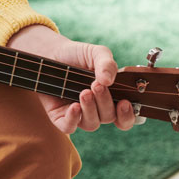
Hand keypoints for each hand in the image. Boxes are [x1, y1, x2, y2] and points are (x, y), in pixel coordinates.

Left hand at [7, 25, 137, 133]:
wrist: (51, 52)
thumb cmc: (77, 55)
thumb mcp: (96, 53)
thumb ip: (107, 64)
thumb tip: (109, 80)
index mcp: (110, 98)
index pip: (124, 118)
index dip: (127, 116)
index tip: (124, 102)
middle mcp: (96, 109)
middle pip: (108, 117)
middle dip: (105, 102)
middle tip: (96, 85)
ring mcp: (78, 114)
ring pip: (91, 124)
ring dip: (90, 109)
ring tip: (84, 92)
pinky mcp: (59, 115)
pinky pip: (68, 127)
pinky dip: (73, 120)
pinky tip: (74, 106)